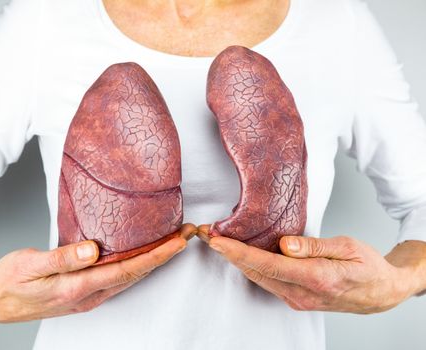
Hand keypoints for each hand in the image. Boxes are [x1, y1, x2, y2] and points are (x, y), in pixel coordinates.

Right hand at [0, 223, 194, 321]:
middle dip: (165, 255)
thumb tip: (93, 250)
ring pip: (131, 278)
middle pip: (136, 274)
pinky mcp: (86, 293)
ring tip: (174, 242)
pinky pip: (119, 279)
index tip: (178, 241)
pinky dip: (137, 266)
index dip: (156, 255)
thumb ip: (62, 258)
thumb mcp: (29, 265)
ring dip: (154, 260)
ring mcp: (89, 297)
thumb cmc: (10, 280)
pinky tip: (143, 256)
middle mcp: (89, 295)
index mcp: (78, 287)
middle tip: (188, 234)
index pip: (127, 270)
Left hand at [198, 225, 421, 313]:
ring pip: (258, 277)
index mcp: (317, 278)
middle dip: (227, 253)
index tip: (216, 241)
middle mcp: (302, 294)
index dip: (238, 253)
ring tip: (215, 240)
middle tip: (205, 233)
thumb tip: (284, 244)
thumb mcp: (347, 247)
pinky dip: (249, 266)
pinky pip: (266, 281)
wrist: (381, 293)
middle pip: (255, 272)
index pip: (268, 264)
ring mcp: (297, 299)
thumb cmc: (368, 266)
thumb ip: (314, 246)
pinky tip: (238, 254)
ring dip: (234, 260)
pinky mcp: (295, 299)